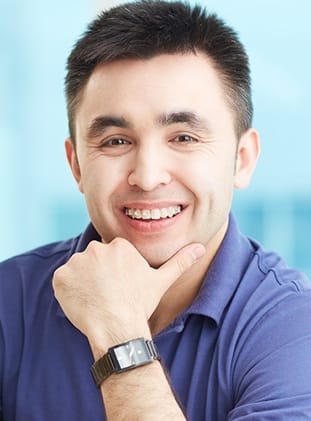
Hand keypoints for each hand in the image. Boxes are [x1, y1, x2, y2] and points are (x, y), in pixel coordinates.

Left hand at [52, 238, 204, 349]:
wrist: (118, 329)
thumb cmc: (140, 305)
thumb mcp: (161, 281)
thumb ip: (180, 261)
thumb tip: (202, 247)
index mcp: (119, 246)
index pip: (111, 256)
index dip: (114, 274)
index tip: (119, 288)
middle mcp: (97, 248)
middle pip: (94, 261)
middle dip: (98, 275)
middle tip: (108, 295)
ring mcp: (77, 261)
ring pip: (78, 270)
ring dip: (83, 282)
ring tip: (96, 300)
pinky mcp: (61, 276)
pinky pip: (63, 280)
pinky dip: (68, 290)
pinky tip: (82, 302)